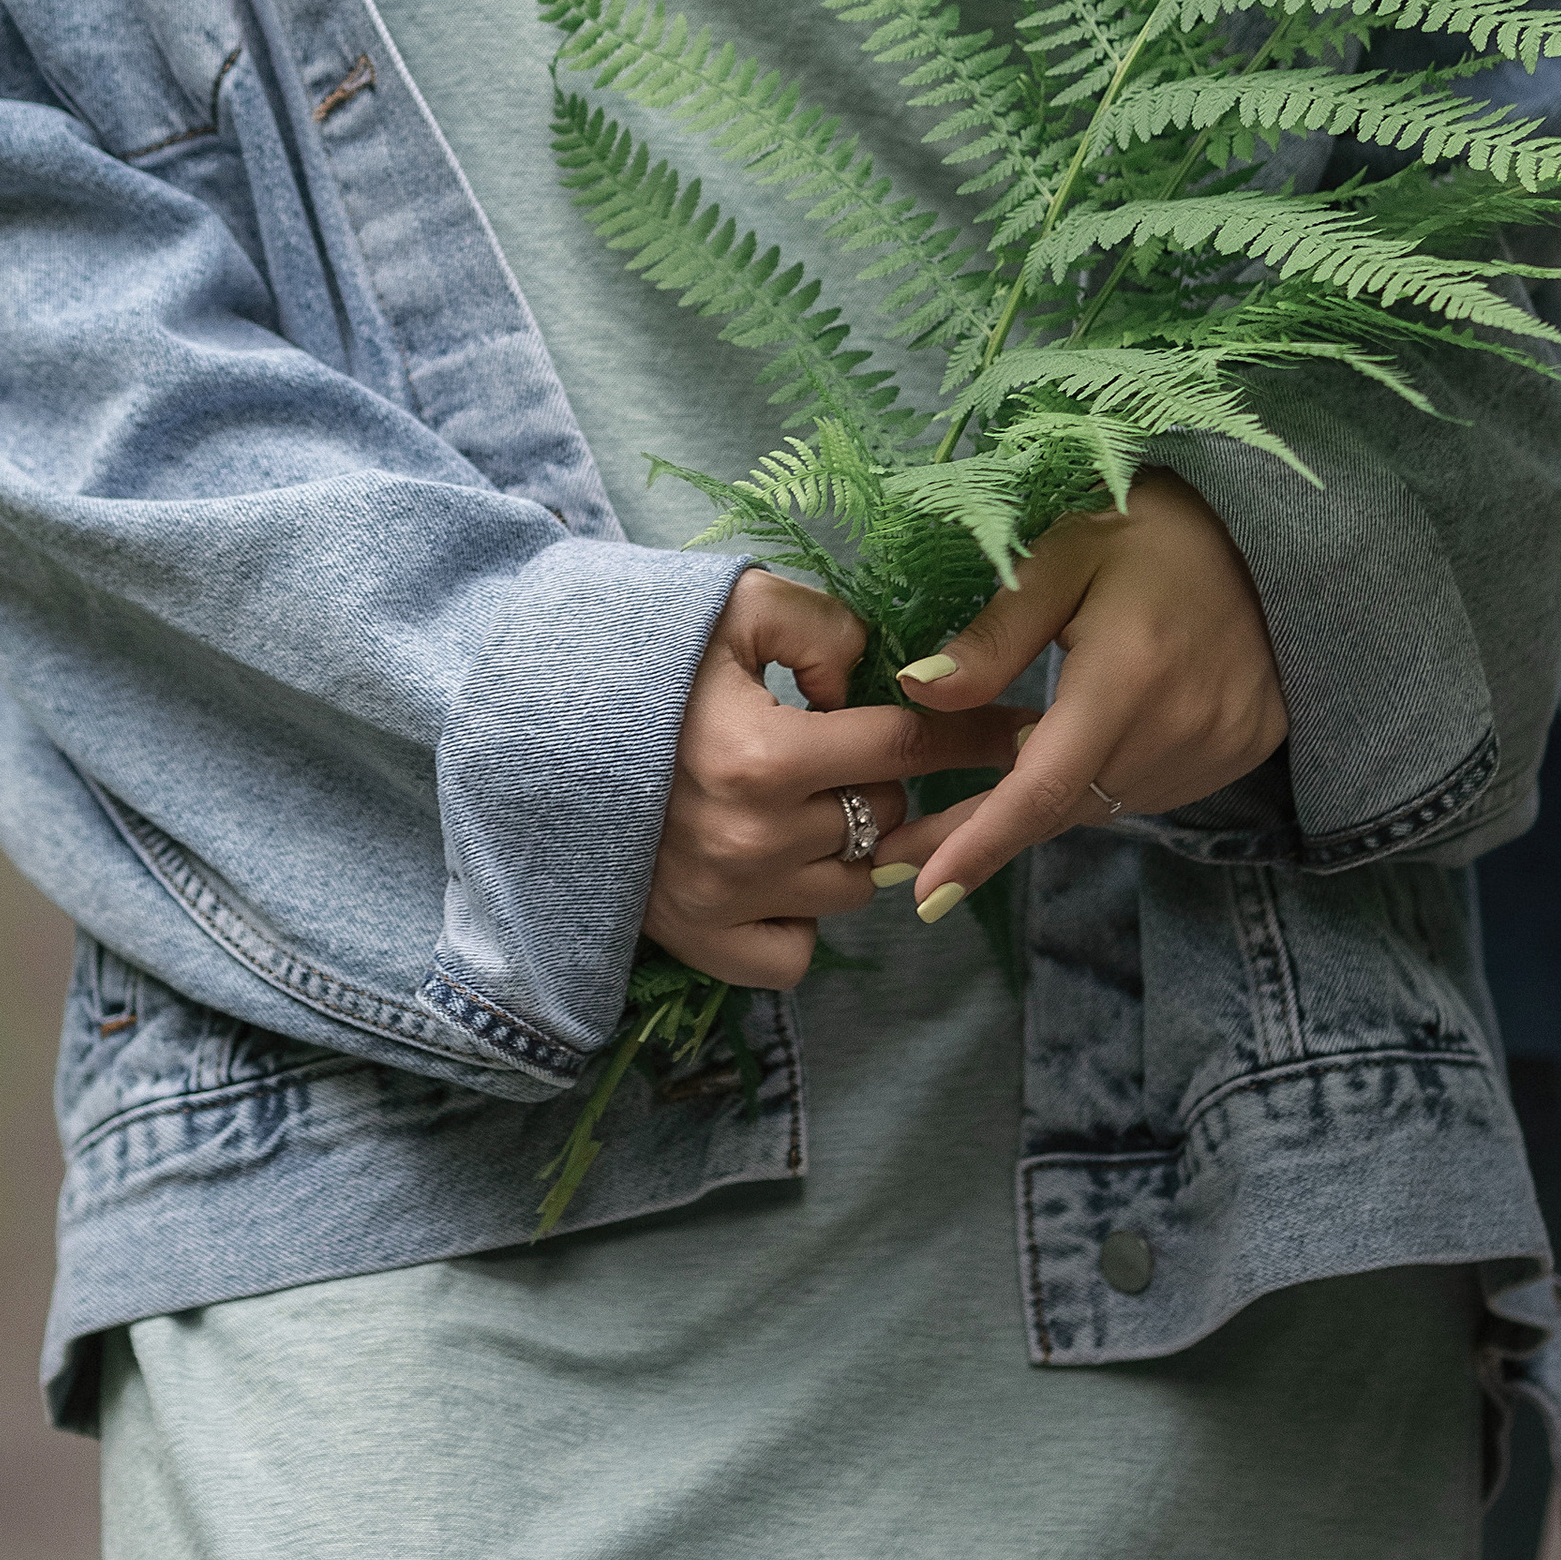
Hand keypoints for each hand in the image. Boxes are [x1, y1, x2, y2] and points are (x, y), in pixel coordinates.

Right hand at [643, 569, 1025, 990]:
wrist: (537, 731)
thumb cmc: (641, 662)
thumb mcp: (729, 608)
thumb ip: (819, 625)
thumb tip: (872, 676)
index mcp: (764, 755)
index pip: (906, 748)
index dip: (973, 734)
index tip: (1023, 732)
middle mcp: (754, 840)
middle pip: (883, 820)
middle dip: (880, 781)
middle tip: (837, 749)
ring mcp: (728, 901)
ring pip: (853, 887)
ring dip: (846, 845)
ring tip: (799, 801)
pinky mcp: (702, 942)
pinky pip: (800, 951)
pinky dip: (803, 917)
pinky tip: (777, 868)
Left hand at [887, 474, 1287, 915]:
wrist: (1274, 532)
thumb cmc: (1150, 529)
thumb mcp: (1061, 555)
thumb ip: (995, 634)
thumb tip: (917, 691)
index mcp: (1125, 677)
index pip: (1041, 787)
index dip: (980, 845)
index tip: (926, 894)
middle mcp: (1176, 731)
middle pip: (1062, 806)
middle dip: (981, 831)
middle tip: (904, 847)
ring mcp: (1215, 750)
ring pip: (1102, 804)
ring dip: (1046, 797)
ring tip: (991, 768)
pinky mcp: (1238, 754)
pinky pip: (1144, 790)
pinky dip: (1100, 779)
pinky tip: (1078, 741)